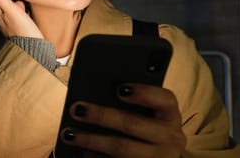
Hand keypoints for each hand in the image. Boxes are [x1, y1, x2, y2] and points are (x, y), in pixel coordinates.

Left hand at [60, 83, 185, 156]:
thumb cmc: (146, 128)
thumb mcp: (147, 115)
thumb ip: (130, 102)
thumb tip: (96, 93)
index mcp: (170, 115)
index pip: (164, 99)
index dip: (143, 93)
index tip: (119, 89)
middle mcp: (170, 138)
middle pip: (134, 125)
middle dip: (102, 116)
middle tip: (77, 109)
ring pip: (121, 149)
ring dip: (91, 141)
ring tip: (69, 133)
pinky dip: (94, 157)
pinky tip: (80, 152)